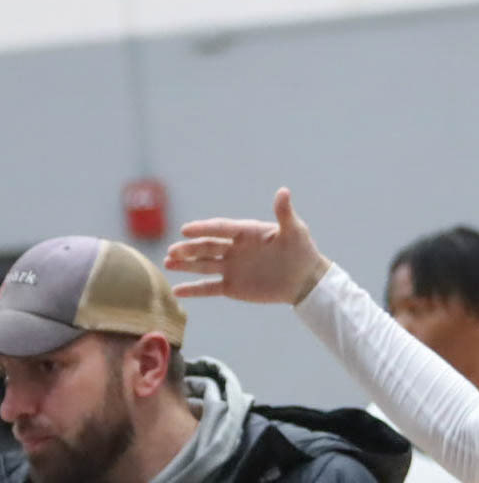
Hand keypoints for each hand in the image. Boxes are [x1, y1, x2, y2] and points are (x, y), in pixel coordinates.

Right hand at [164, 188, 329, 304]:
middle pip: (207, 247)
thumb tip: (283, 191)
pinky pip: (209, 288)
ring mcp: (231, 267)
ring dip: (185, 264)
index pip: (220, 228)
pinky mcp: (232, 286)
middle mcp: (234, 248)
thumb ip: (284, 213)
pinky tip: (177, 291)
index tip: (186, 229)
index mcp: (245, 232)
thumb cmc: (301, 251)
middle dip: (189, 248)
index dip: (203, 228)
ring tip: (168, 262)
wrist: (305, 279)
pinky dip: (194, 290)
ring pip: (203, 265)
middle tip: (173, 251)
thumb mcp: (294, 231)